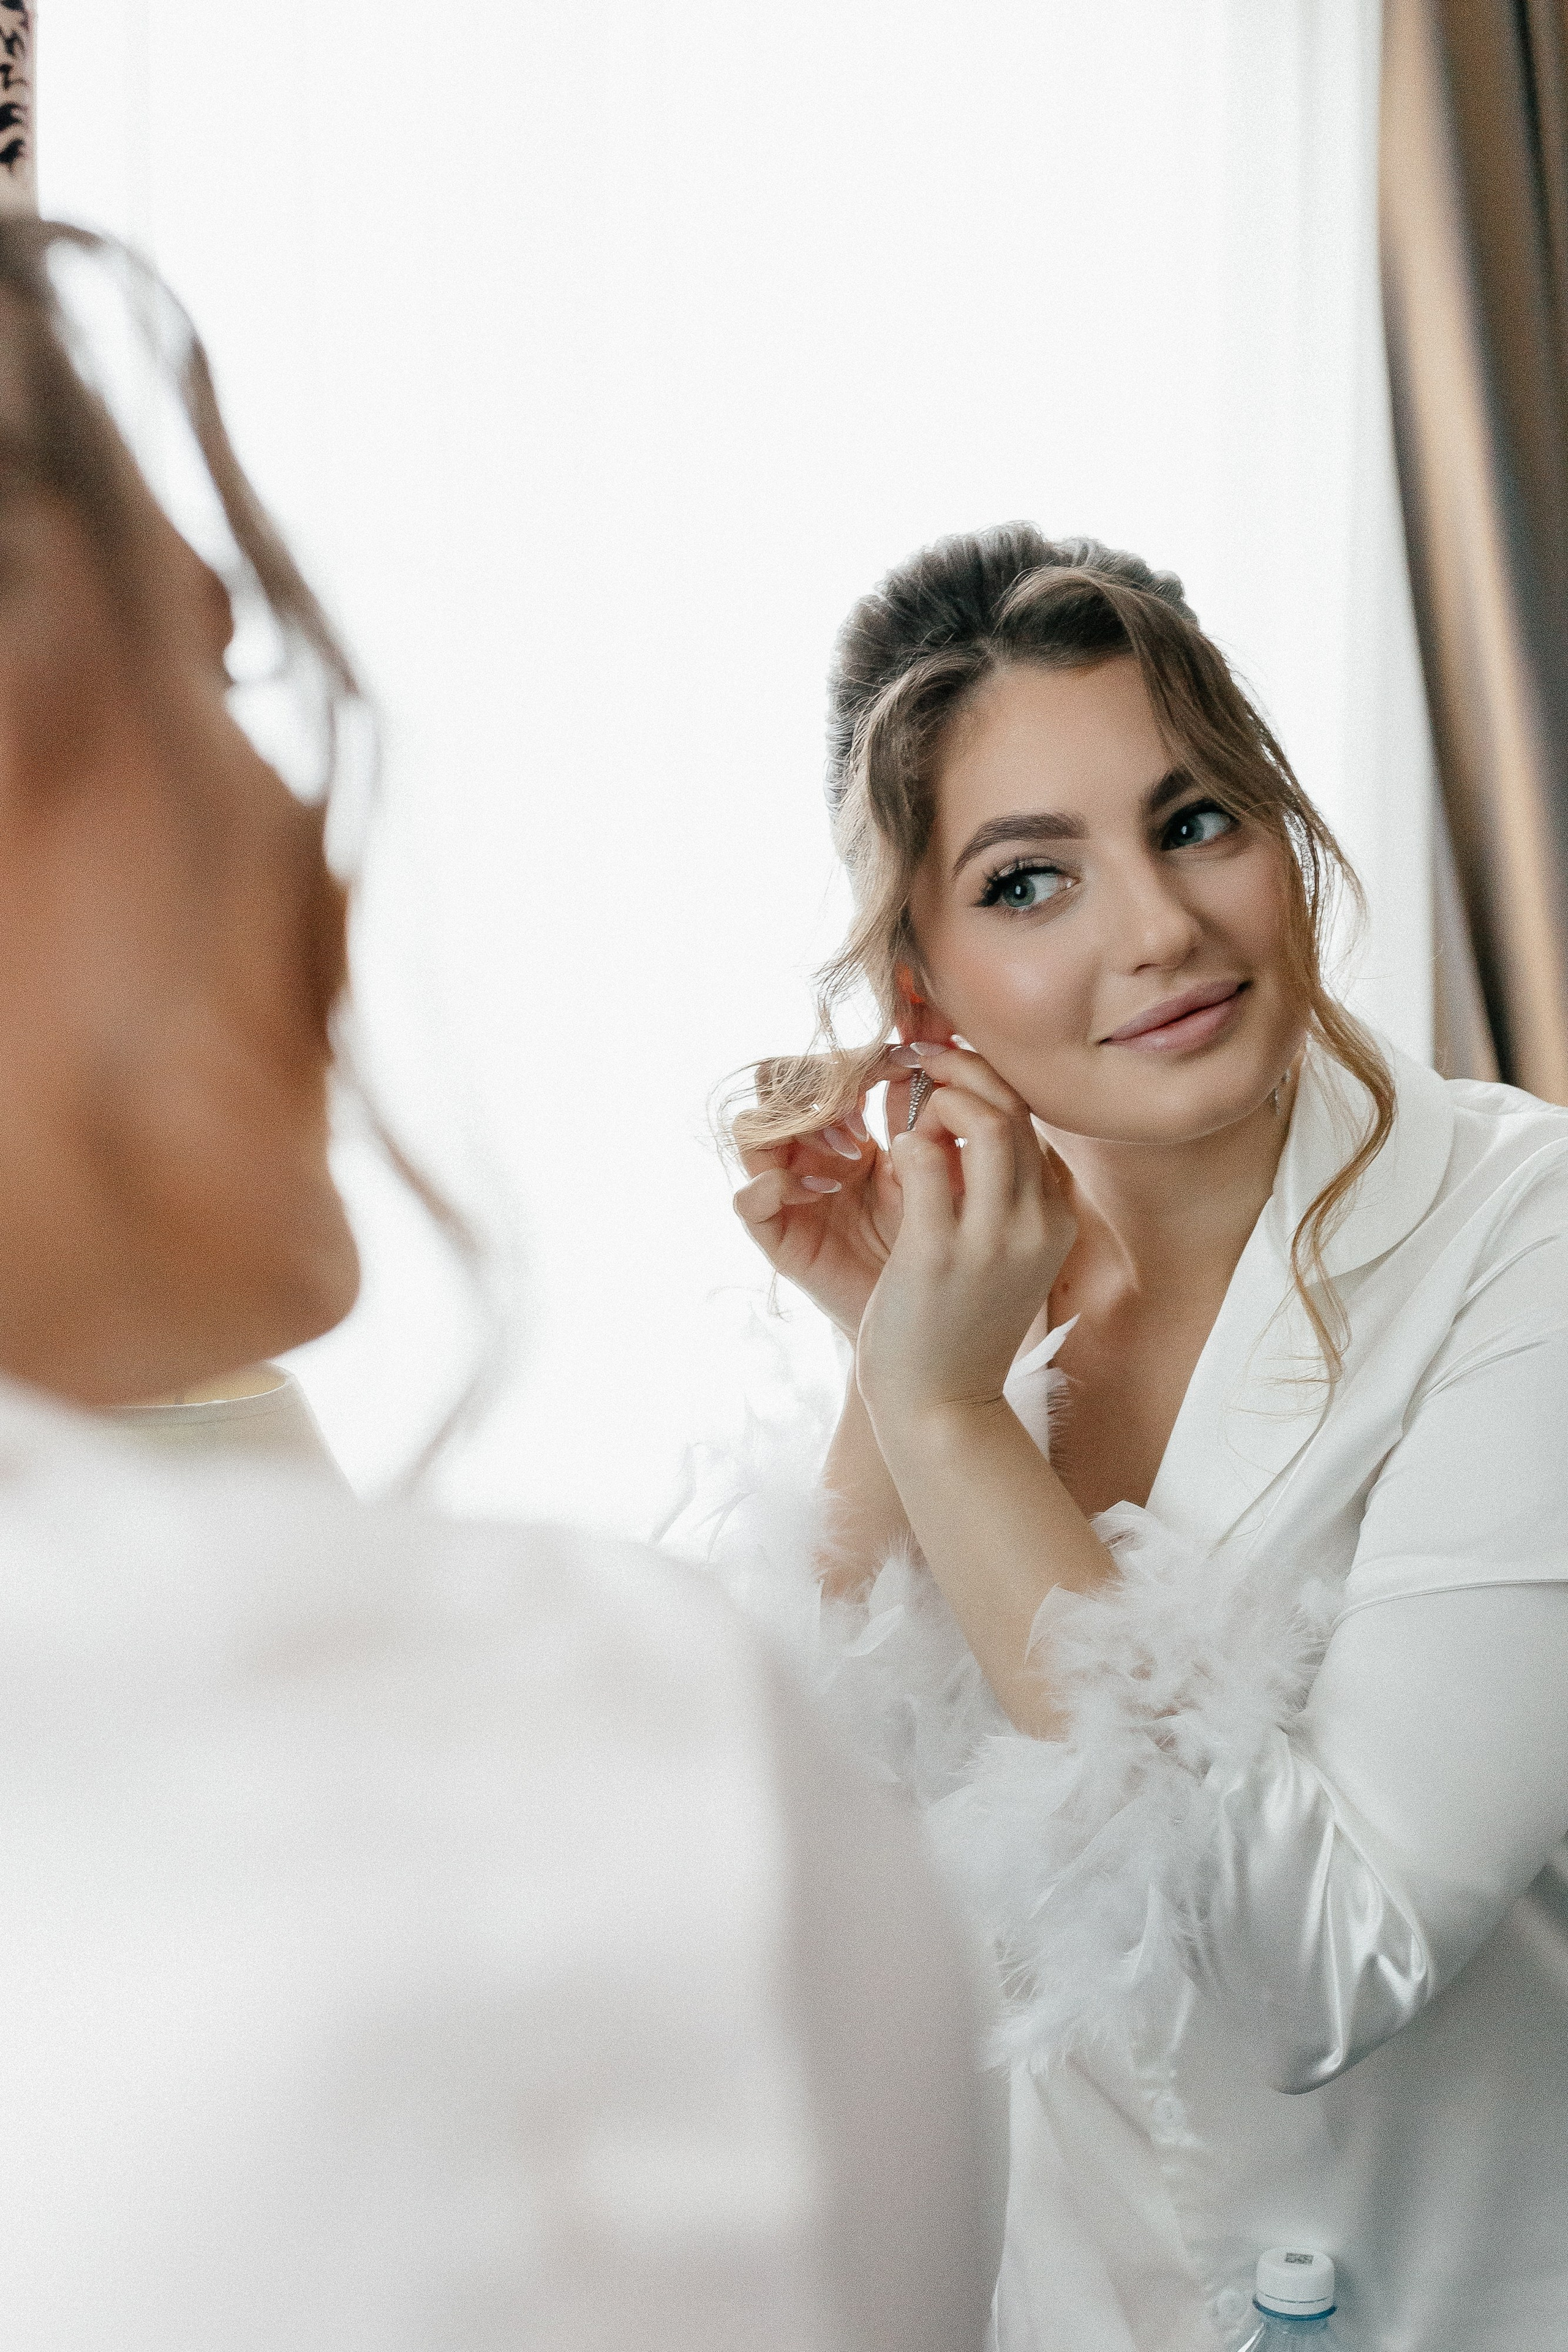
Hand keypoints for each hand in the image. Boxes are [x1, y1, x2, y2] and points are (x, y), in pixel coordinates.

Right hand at [731, 1050, 928, 1339]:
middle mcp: (806, 1153)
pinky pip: (747, 1196)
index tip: (904, 1064)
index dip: (856, 1058)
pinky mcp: (774, 1233)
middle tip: (864, 1105)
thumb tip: (918, 1065)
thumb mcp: (933, 1174)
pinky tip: (824, 1190)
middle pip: (775, 1085)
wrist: (922, 1317)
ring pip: (751, 1129)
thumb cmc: (931, 1243)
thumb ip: (921, 1125)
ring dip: (798, 1127)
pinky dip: (778, 1183)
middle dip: (818, 1083)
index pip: (824, 1070)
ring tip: (851, 1148)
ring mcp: (785, 1190)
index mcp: (844, 1131)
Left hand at [854, 1042, 1075, 1428]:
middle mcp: (1036, 1222)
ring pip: (985, 1120)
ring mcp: (993, 1238)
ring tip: (908, 1114)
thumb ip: (999, 1194)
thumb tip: (969, 1122)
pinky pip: (923, 1160)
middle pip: (1016, 1107)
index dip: (988, 1081)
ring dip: (938, 1098)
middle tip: (920, 1065)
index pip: (1034, 1119)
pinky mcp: (940, 1253)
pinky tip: (887, 1160)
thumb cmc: (959, 1324)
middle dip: (963, 1070)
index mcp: (1055, 1218)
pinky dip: (903, 1143)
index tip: (947, 1072)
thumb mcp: (1002, 1254)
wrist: (941, 1406)